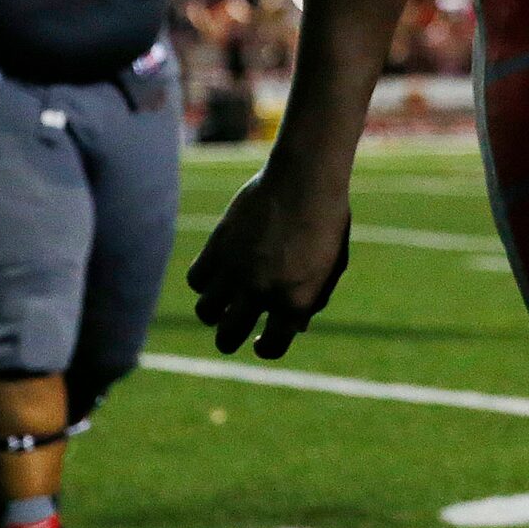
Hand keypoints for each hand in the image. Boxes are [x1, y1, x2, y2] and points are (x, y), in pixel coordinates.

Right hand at [185, 164, 351, 359]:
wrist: (306, 179)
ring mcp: (237, 270)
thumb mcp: (330, 268)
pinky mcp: (218, 246)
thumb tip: (297, 328)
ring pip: (206, 312)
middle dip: (229, 339)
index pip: (271, 347)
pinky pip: (197, 279)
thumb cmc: (327, 222)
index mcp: (295, 302)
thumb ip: (312, 300)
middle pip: (227, 336)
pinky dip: (204, 281)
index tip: (260, 342)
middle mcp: (262, 292)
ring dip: (213, 312)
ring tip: (222, 303)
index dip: (265, 348)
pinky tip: (216, 273)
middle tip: (231, 330)